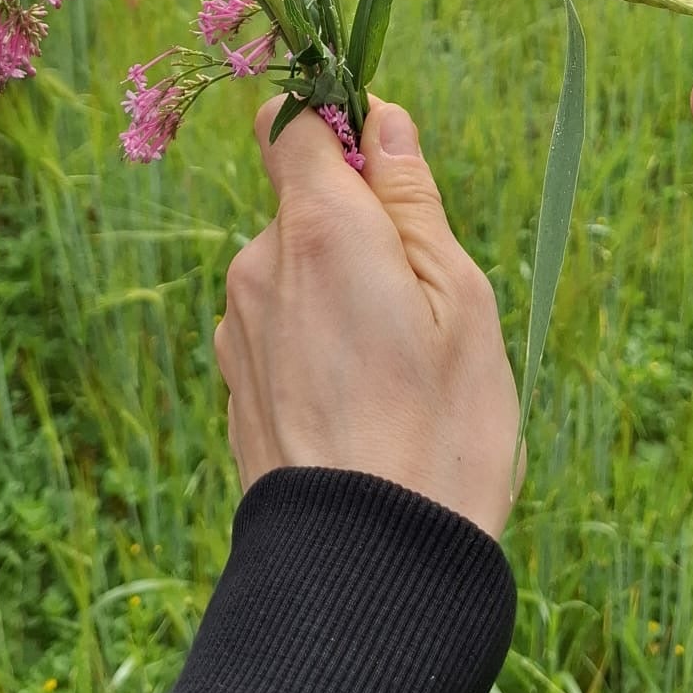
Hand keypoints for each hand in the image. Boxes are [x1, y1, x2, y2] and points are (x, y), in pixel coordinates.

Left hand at [215, 98, 521, 538]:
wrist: (365, 571)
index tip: (386, 164)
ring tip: (399, 373)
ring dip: (341, 293)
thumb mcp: (458, 299)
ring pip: (295, 270)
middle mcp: (259, 265)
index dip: (335, 124)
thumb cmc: (438, 431)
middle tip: (423, 303)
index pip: (290, 122)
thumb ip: (412, 200)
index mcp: (319, 228)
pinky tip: (364, 407)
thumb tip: (382, 120)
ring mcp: (238, 328)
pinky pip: (281, 328)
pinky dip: (319, 344)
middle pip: (302, 203)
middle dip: (359, 229)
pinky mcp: (234, 383)